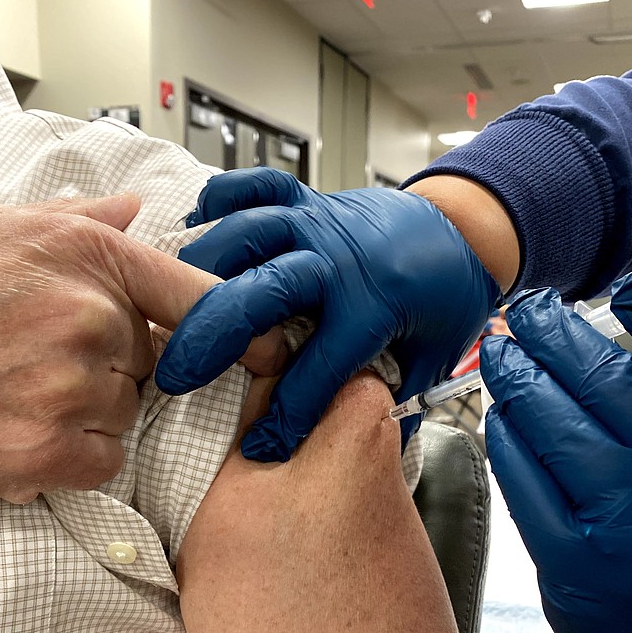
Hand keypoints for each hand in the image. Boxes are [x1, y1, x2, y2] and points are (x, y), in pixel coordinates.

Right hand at [0, 195, 285, 533]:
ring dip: (88, 414)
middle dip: (114, 367)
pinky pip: (103, 460)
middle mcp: (87, 315)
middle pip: (153, 360)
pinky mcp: (47, 450)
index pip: (194, 291)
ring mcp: (70, 385)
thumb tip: (138, 211)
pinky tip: (16, 432)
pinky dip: (72, 456)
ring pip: (127, 414)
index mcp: (81, 253)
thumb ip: (78, 223)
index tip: (277, 344)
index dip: (241, 323)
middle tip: (37, 363)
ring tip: (12, 395)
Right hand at [156, 167, 502, 461]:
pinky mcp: (310, 198)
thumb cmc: (445, 300)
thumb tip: (339, 441)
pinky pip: (258, 186)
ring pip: (245, 234)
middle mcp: (340, 259)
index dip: (286, 413)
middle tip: (172, 374)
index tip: (259, 446)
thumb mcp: (430, 359)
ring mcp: (320, 221)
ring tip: (164, 309)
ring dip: (199, 271)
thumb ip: (384, 392)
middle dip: (210, 336)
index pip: (317, 366)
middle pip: (263, 293)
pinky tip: (194, 225)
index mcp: (375, 305)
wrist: (467, 231)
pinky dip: (223, 198)